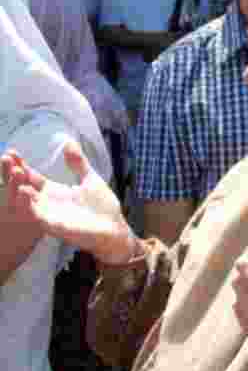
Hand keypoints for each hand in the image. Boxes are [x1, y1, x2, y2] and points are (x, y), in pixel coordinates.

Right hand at [1, 142, 137, 265]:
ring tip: (15, 171)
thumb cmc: (102, 206)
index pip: (32, 176)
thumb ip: (78, 163)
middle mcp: (47, 202)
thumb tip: (69, 141)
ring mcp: (48, 215)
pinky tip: (24, 191)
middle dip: (14, 173)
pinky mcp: (54, 226)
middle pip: (24, 186)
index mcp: (54, 191)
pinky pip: (36, 216)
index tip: (11, 152)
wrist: (115, 229)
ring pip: (26, 201)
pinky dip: (28, 205)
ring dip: (19, 187)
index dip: (21, 165)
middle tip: (5, 158)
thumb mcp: (89, 179)